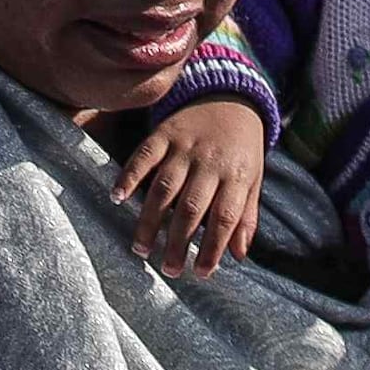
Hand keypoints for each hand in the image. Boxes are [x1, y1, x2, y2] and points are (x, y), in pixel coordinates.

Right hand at [117, 100, 270, 278]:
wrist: (230, 97)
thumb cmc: (241, 149)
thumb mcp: (253, 180)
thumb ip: (246, 216)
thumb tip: (239, 256)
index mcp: (236, 176)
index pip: (224, 218)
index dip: (212, 248)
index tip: (200, 273)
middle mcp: (210, 162)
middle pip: (191, 208)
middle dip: (178, 242)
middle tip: (167, 269)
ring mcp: (185, 147)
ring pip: (165, 188)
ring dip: (150, 220)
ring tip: (140, 248)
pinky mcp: (164, 134)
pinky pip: (144, 156)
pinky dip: (129, 176)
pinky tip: (117, 197)